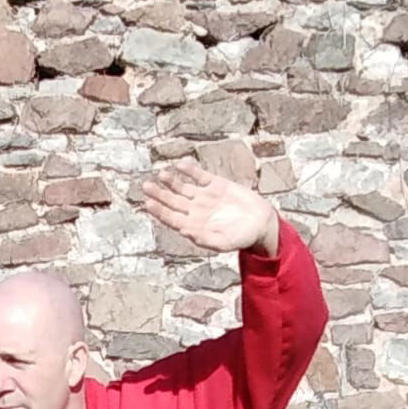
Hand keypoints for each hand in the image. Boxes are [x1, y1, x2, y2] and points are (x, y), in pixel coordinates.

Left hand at [141, 161, 278, 255]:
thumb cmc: (242, 238)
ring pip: (183, 187)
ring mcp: (205, 196)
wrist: (261, 223)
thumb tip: (183, 230)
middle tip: (146, 186)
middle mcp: (196, 210)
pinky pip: (200, 176)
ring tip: (162, 174)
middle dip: (159, 194)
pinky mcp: (217, 184)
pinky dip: (191, 170)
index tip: (148, 203)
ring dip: (172, 181)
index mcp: (194, 226)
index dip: (159, 211)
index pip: (171, 218)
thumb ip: (204, 238)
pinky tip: (181, 165)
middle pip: (173, 201)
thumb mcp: (224, 242)